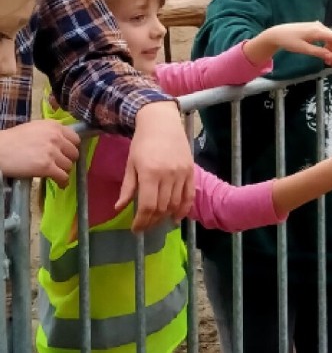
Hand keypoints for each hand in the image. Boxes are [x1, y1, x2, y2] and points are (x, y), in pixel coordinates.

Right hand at [0, 120, 79, 185]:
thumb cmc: (12, 139)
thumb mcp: (35, 128)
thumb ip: (50, 132)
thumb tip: (62, 142)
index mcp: (54, 126)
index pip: (75, 138)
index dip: (71, 148)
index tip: (67, 153)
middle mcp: (56, 137)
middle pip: (74, 153)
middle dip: (68, 160)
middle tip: (61, 165)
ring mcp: (52, 152)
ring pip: (69, 165)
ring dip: (64, 171)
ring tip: (57, 174)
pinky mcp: (46, 166)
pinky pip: (63, 177)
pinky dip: (63, 182)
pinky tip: (60, 184)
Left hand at [119, 101, 194, 231]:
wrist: (162, 122)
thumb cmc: (142, 142)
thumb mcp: (131, 164)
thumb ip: (127, 188)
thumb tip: (119, 208)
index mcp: (149, 173)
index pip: (147, 206)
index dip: (141, 222)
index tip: (135, 229)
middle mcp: (168, 175)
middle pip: (162, 208)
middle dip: (152, 221)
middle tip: (144, 227)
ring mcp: (181, 173)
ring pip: (175, 204)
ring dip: (165, 217)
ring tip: (157, 222)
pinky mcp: (191, 171)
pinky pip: (189, 196)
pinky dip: (184, 209)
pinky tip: (176, 218)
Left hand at [247, 22, 331, 66]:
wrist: (277, 34)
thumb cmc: (289, 41)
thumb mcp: (303, 49)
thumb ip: (318, 52)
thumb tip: (331, 56)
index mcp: (317, 31)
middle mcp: (318, 26)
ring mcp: (316, 26)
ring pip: (329, 37)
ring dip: (331, 49)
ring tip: (328, 62)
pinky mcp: (312, 28)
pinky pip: (324, 36)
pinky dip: (326, 45)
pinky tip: (324, 53)